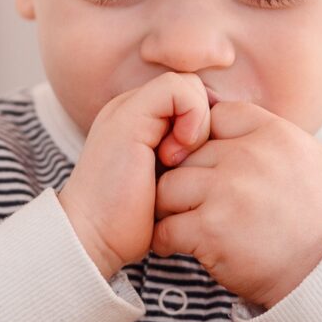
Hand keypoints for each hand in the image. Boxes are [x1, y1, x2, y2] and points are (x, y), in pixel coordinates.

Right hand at [57, 73, 212, 277]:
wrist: (92, 236)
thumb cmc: (130, 223)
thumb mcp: (170, 187)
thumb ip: (187, 160)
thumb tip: (229, 151)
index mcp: (141, 124)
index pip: (191, 101)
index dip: (205, 126)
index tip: (198, 166)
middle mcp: (133, 110)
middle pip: (193, 90)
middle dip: (204, 123)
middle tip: (190, 163)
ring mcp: (128, 109)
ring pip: (188, 85)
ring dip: (199, 122)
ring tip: (181, 161)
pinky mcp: (129, 115)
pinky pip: (177, 88)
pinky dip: (191, 116)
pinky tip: (178, 154)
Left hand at [150, 101, 321, 307]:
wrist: (316, 273)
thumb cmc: (307, 218)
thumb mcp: (306, 159)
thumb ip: (268, 133)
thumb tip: (219, 109)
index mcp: (276, 134)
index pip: (216, 116)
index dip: (205, 140)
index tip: (209, 166)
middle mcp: (251, 157)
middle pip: (187, 153)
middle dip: (185, 179)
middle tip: (192, 201)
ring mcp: (228, 191)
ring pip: (168, 186)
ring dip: (170, 208)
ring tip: (183, 222)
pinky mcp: (210, 228)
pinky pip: (165, 226)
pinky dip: (165, 239)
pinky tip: (177, 245)